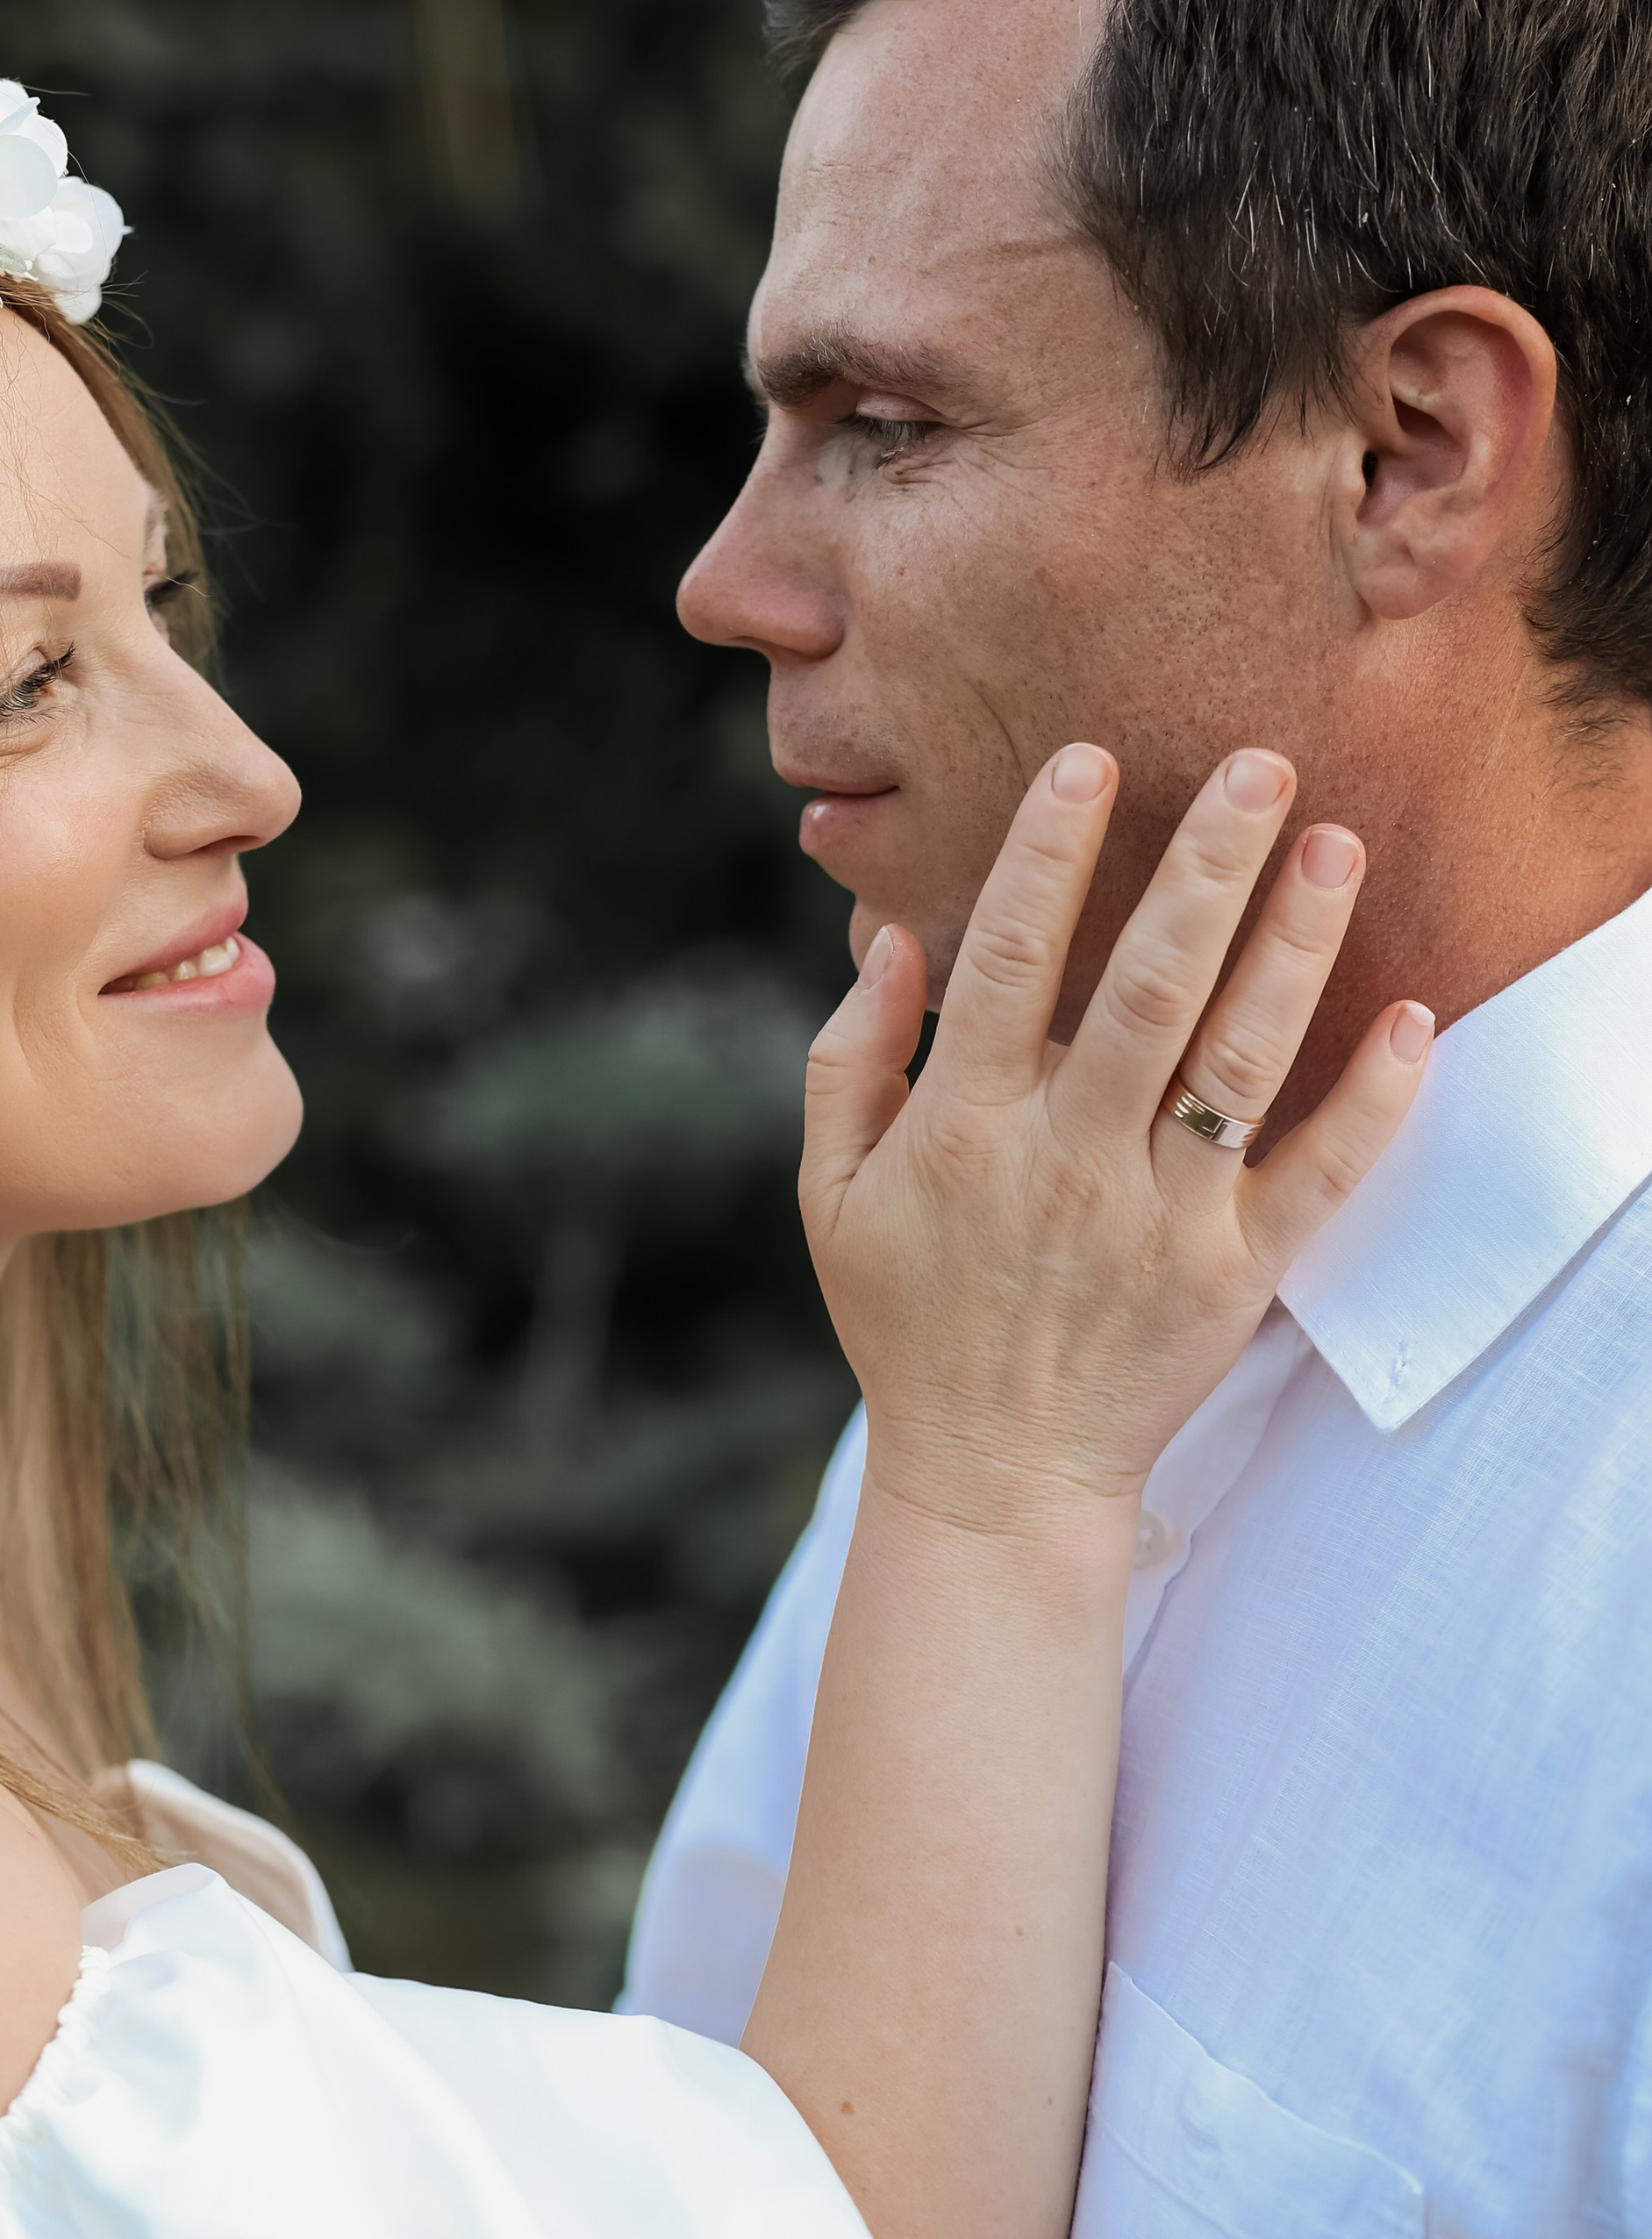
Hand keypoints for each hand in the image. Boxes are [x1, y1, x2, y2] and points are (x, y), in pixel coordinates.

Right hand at [800, 744, 1430, 1542]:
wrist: (992, 1476)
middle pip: (1147, 991)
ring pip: (1237, 1064)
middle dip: (1203, 869)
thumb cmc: (906, 1318)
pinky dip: (1368, 1101)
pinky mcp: (1234, 1277)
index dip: (1048, 855)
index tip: (1087, 762)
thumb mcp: (831, 1193)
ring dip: (1292, 950)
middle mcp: (1065, 1163)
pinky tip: (1407, 1016)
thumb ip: (850, 1060)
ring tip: (1337, 847)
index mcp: (962, 1129)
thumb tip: (893, 937)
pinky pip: (1315, 1178)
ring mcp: (1159, 1221)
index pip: (1012, 961)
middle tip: (1258, 765)